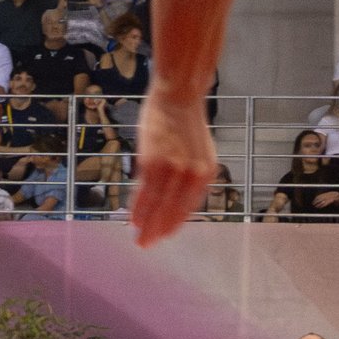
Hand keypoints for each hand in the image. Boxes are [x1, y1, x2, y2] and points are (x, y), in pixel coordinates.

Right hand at [129, 93, 219, 245]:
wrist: (178, 94)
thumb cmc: (185, 121)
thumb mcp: (198, 151)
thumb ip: (190, 174)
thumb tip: (176, 198)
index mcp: (207, 174)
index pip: (189, 207)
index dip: (174, 223)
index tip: (164, 235)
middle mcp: (192, 176)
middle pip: (173, 212)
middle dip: (158, 231)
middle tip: (146, 244)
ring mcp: (172, 170)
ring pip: (157, 207)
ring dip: (146, 225)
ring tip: (138, 238)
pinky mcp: (152, 164)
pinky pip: (144, 194)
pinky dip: (137, 209)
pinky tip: (131, 219)